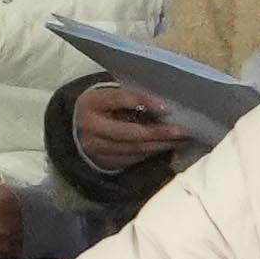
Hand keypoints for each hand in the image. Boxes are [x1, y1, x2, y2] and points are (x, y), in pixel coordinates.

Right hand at [68, 84, 191, 170]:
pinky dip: (152, 153)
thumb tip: (163, 106)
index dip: (143, 101)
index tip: (166, 107)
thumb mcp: (108, 98)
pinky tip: (167, 148)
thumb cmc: (103, 107)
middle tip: (180, 131)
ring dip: (160, 145)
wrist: (78, 127)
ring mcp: (95, 147)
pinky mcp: (103, 161)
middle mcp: (90, 126)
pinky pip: (132, 159)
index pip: (119, 99)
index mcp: (91, 103)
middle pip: (128, 132)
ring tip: (181, 140)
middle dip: (157, 133)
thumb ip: (129, 99)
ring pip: (133, 148)